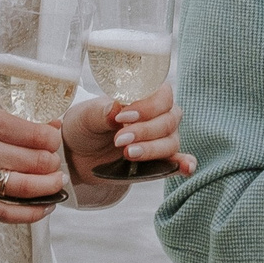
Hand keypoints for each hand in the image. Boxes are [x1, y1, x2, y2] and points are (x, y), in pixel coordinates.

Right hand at [0, 105, 67, 221]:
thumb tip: (47, 126)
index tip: (52, 141)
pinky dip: (33, 212)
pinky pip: (9, 213)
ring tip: (55, 182)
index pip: (34, 133)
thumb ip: (6, 121)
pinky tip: (44, 207)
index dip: (52, 139)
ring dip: (50, 186)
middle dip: (53, 162)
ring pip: (29, 187)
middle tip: (54, 162)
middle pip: (37, 160)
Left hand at [63, 86, 196, 179]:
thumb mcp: (86, 116)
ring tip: (128, 154)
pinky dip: (184, 164)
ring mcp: (161, 139)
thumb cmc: (84, 125)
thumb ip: (101, 112)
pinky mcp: (159, 161)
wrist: (76, 153)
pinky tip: (186, 167)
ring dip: (152, 149)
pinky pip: (178, 161)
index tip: (122, 118)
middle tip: (119, 140)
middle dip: (145, 131)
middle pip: (168, 120)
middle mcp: (159, 115)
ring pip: (171, 142)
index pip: (162, 95)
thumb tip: (115, 108)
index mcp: (145, 96)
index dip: (148, 107)